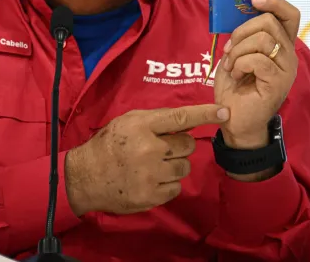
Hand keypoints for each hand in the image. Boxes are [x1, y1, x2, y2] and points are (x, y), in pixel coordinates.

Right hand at [64, 104, 228, 215]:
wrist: (85, 177)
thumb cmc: (109, 144)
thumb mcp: (128, 122)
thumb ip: (156, 120)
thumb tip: (187, 123)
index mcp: (142, 126)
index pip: (180, 117)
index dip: (205, 114)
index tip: (224, 113)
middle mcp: (149, 149)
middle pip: (187, 146)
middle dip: (180, 147)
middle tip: (162, 149)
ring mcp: (151, 174)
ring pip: (184, 168)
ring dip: (175, 166)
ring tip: (155, 166)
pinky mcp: (151, 196)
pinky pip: (176, 187)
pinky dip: (168, 184)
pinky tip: (151, 180)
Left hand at [213, 0, 299, 149]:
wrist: (234, 120)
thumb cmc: (236, 87)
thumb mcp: (237, 54)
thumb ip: (245, 34)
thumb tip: (241, 11)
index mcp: (281, 45)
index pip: (290, 15)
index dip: (274, 2)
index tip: (254, 0)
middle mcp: (289, 55)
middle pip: (270, 22)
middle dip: (242, 31)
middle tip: (230, 49)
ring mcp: (286, 69)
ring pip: (263, 40)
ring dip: (239, 51)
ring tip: (232, 66)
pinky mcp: (278, 82)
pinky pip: (258, 60)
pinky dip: (240, 65)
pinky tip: (237, 76)